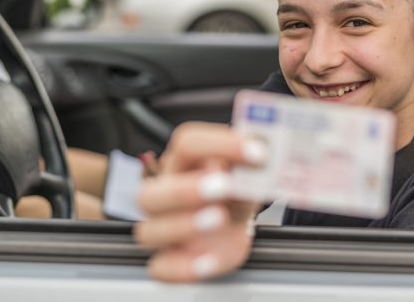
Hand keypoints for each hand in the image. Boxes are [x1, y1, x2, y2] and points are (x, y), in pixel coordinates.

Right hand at [134, 121, 266, 282]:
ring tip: (220, 218)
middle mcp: (163, 196)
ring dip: (184, 225)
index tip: (257, 152)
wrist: (234, 222)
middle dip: (184, 190)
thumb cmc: (234, 191)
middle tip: (222, 186)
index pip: (188, 144)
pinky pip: (162, 269)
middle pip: (150, 193)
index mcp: (181, 164)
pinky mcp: (171, 261)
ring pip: (150, 232)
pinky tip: (210, 260)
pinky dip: (184, 268)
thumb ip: (250, 165)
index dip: (221, 145)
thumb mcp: (245, 172)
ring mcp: (163, 230)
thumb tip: (263, 152)